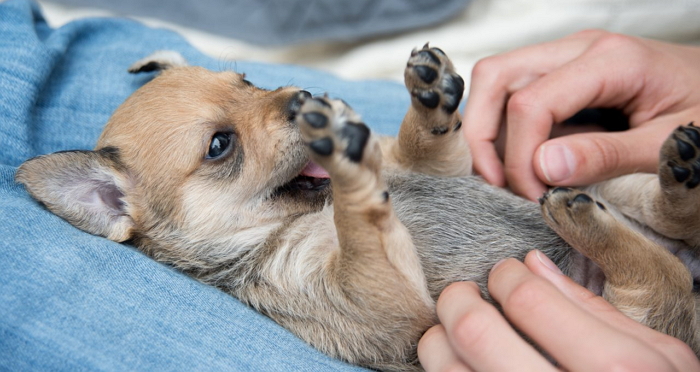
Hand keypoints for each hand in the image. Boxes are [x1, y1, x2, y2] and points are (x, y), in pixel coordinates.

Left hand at [417, 250, 699, 370]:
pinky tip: (462, 369)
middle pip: (474, 332)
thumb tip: (533, 264)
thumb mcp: (658, 359)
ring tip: (451, 334)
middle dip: (458, 300)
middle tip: (462, 294)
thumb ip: (594, 309)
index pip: (527, 299)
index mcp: (614, 370)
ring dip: (438, 343)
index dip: (504, 275)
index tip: (503, 274)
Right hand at [463, 30, 699, 199]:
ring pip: (496, 79)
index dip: (518, 157)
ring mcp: (568, 55)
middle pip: (496, 76)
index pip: (531, 103)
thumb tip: (542, 169)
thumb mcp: (671, 142)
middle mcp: (580, 47)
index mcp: (611, 60)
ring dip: (487, 129)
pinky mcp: (563, 71)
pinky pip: (513, 90)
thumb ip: (607, 156)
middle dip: (482, 136)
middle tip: (497, 184)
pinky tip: (522, 159)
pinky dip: (503, 126)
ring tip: (506, 175)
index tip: (533, 197)